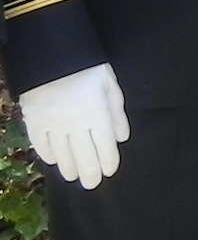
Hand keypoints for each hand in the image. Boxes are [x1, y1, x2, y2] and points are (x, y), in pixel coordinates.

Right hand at [18, 63, 128, 190]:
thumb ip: (116, 112)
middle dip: (90, 172)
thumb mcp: (110, 85)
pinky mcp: (33, 120)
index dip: (108, 161)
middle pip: (84, 155)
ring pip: (62, 153)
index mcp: (97, 115)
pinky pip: (40, 143)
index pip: (105, 146)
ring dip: (69, 167)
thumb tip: (121, 138)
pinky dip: (47, 154)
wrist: (50, 55)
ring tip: (73, 178)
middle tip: (92, 185)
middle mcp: (75, 124)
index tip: (110, 172)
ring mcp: (52, 124)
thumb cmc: (87, 68)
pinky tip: (53, 161)